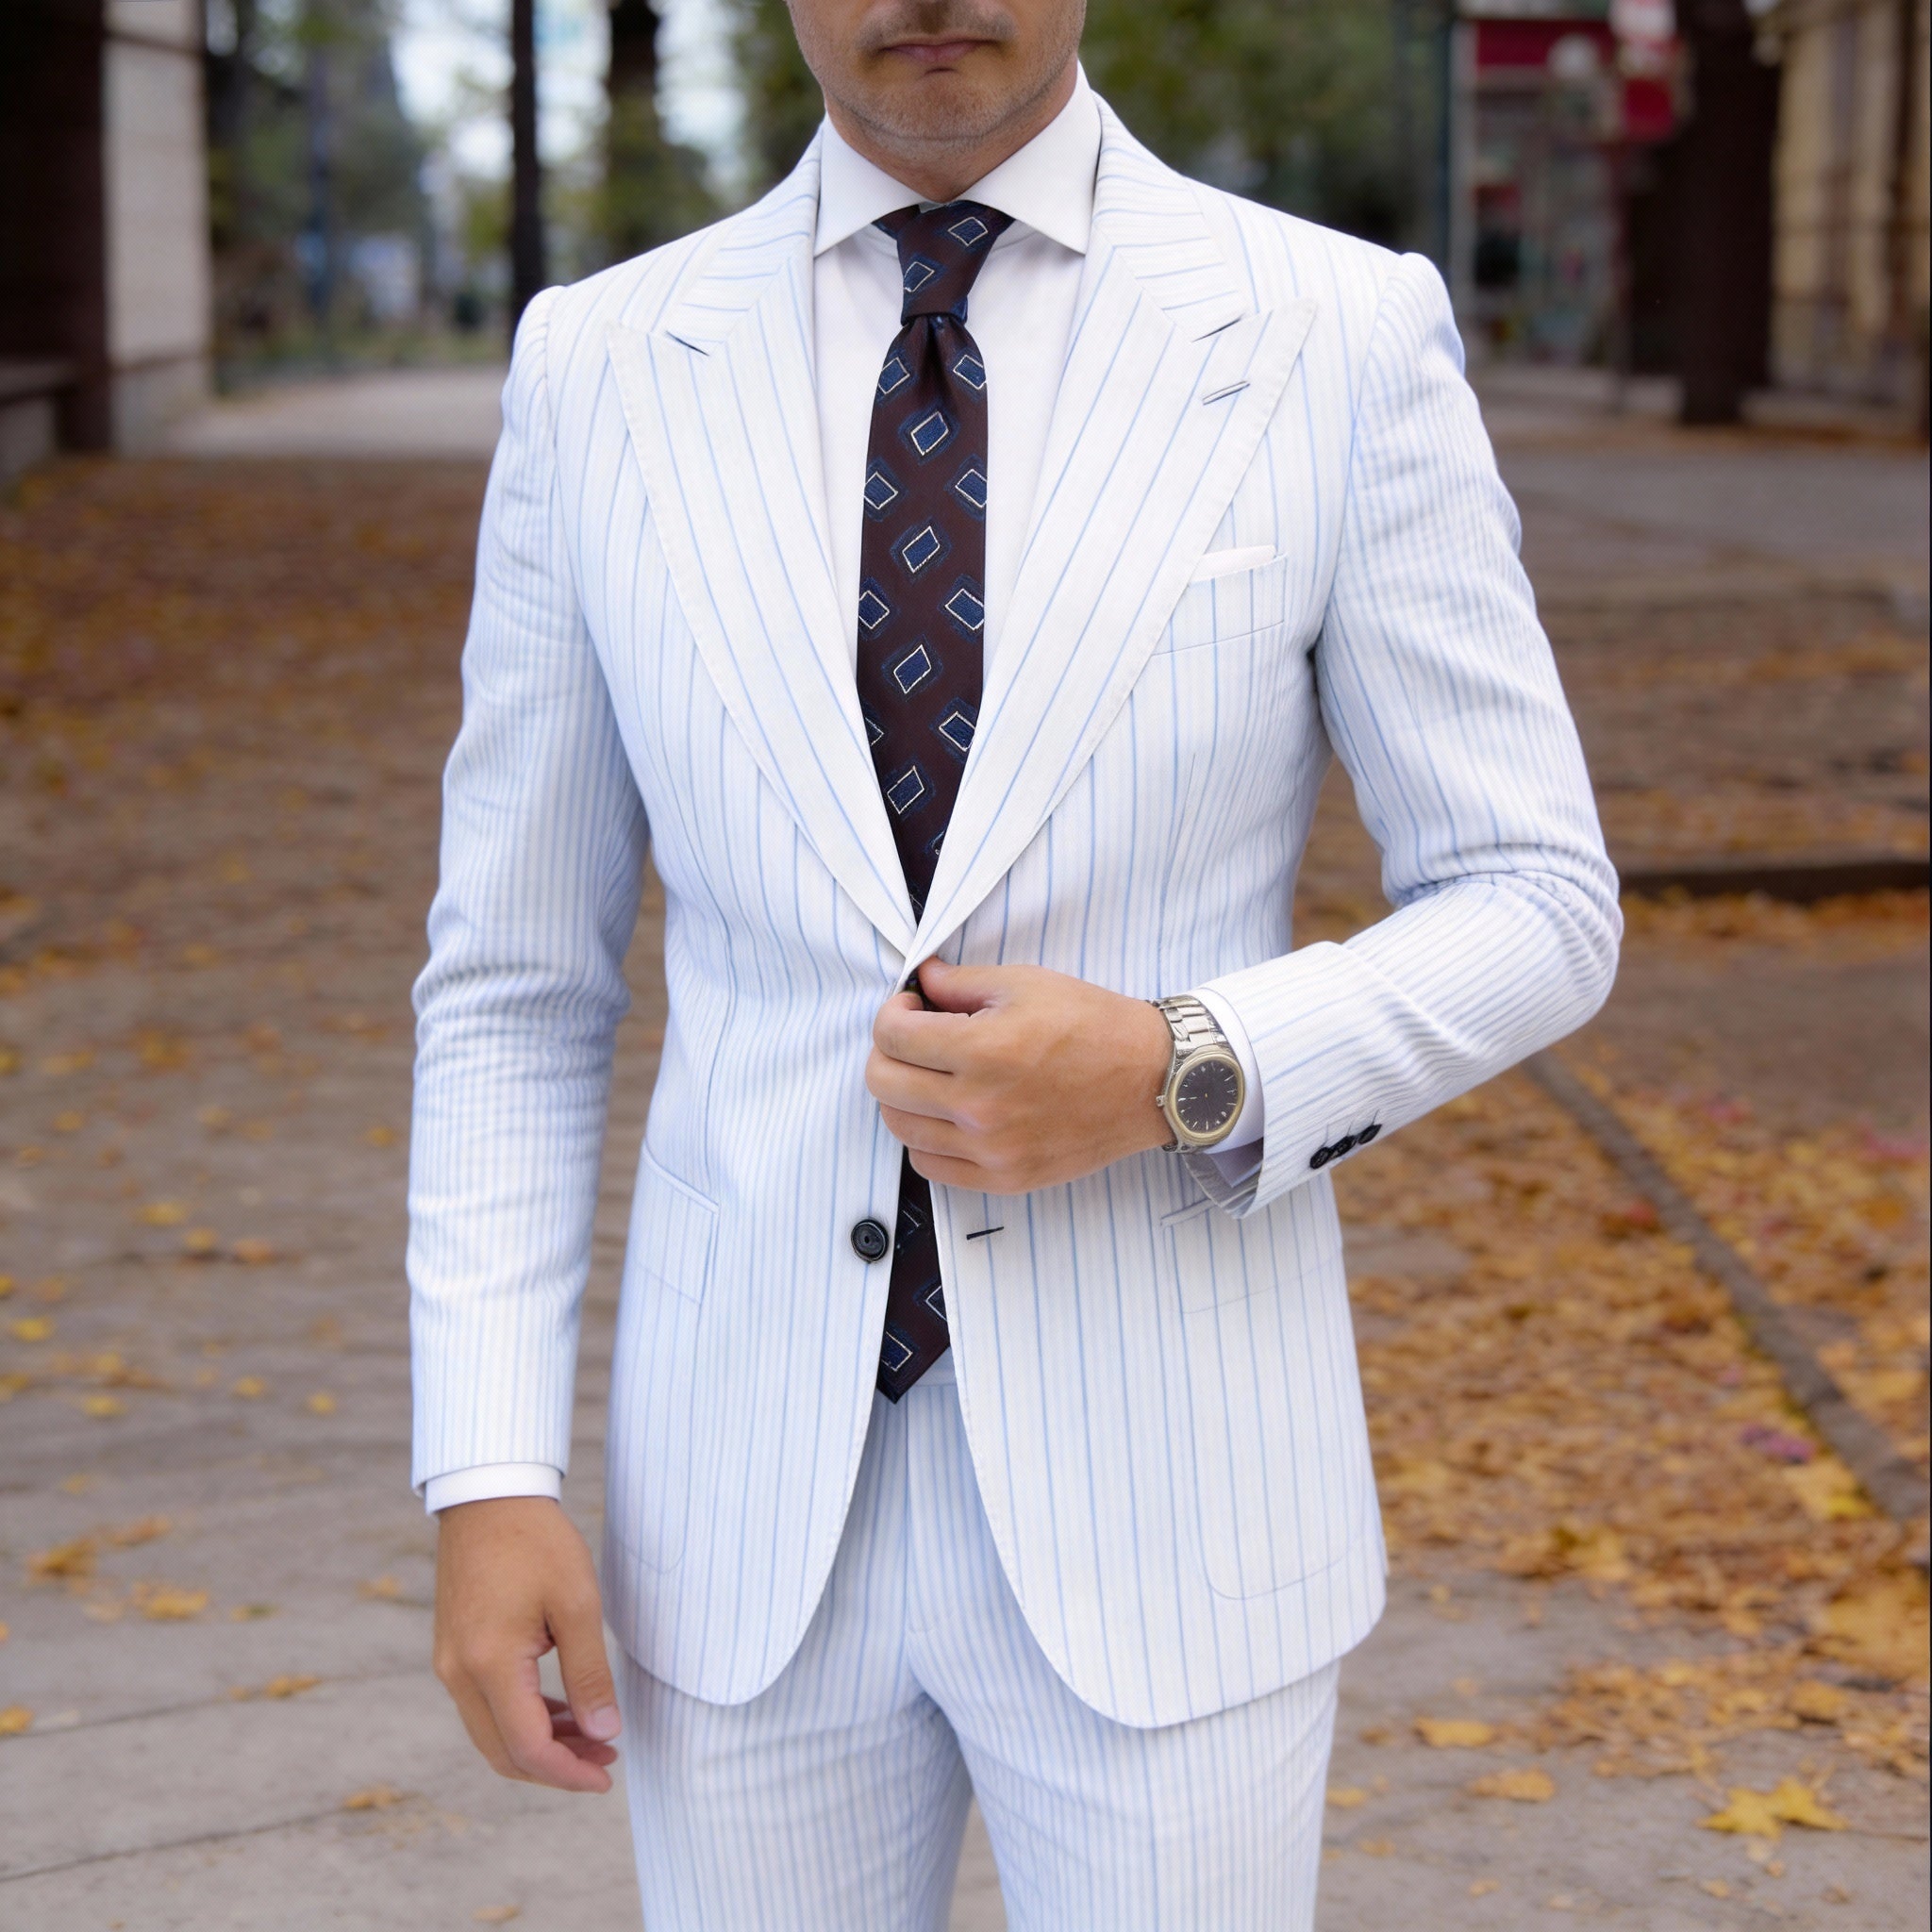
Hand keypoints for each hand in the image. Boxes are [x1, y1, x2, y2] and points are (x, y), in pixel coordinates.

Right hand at [433, 1496, 619, 1793]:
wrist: (490, 1497)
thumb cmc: (537, 1542)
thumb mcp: (576, 1604)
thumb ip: (589, 1674)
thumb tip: (605, 1732)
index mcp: (488, 1664)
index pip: (527, 1747)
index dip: (568, 1772)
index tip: (606, 1775)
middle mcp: (458, 1673)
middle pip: (504, 1752)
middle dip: (557, 1766)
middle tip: (606, 1758)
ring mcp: (450, 1663)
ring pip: (493, 1732)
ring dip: (541, 1744)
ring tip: (594, 1735)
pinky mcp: (454, 1651)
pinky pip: (486, 1706)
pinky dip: (523, 1718)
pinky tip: (562, 1711)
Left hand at [866, 959, 1174, 1194]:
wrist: (1152, 1080)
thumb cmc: (1094, 1025)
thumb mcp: (1027, 983)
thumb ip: (961, 982)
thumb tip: (919, 979)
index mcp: (984, 1048)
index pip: (891, 1035)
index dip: (892, 1012)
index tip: (912, 1008)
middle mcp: (980, 1105)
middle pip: (883, 1083)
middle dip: (888, 1052)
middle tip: (914, 1039)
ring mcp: (990, 1149)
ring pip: (900, 1127)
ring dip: (904, 1095)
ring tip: (933, 1076)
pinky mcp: (1004, 1178)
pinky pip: (929, 1167)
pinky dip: (926, 1140)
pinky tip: (949, 1115)